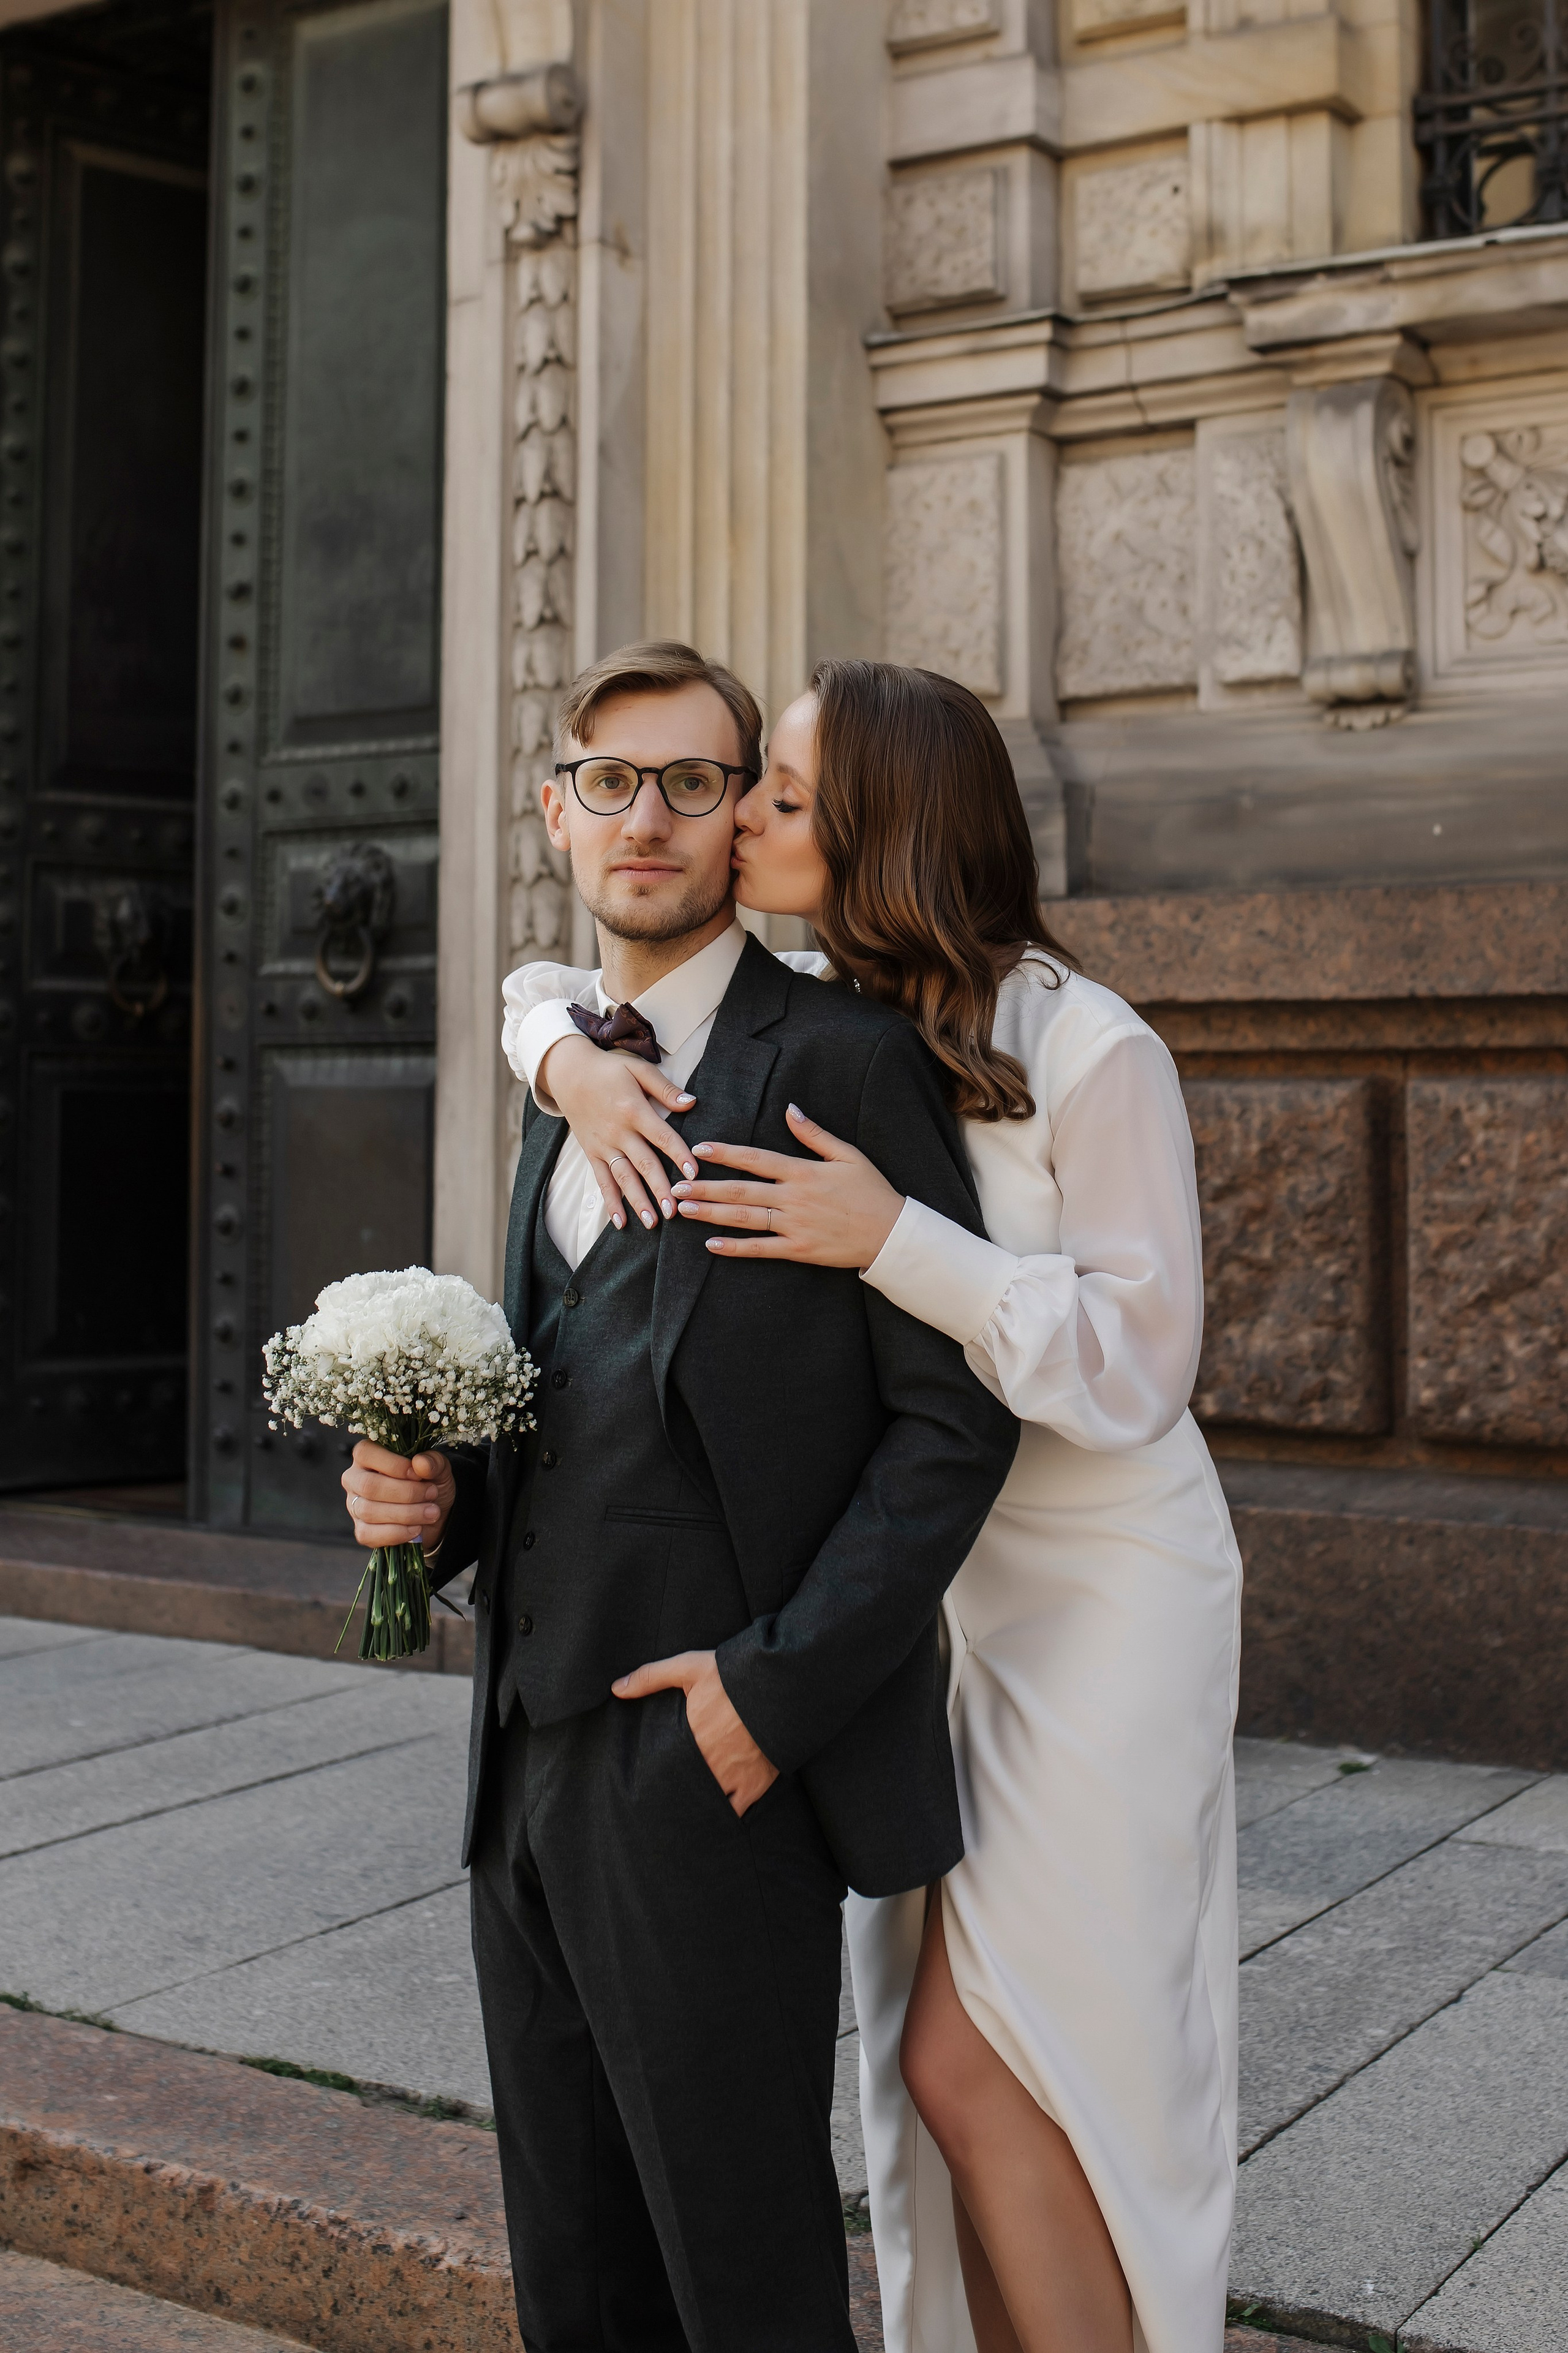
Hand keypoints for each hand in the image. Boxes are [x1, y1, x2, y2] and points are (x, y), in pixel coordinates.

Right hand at [341, 1440, 454, 1551]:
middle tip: (432, 1494)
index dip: (394, 1465)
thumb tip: (421, 1463)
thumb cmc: (430, 1483)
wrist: (434, 1513)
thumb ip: (433, 1461)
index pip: (366, 1453)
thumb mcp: (438, 1468)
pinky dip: (397, 1533)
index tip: (419, 1475)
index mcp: (367, 1456)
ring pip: (369, 1511)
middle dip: (405, 1492)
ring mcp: (354, 1506)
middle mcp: (355, 1479)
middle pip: (368, 1485)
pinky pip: (369, 1534)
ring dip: (406, 1514)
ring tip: (431, 1512)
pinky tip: (416, 1529)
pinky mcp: (361, 1530)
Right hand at [537, 1034, 698, 1233]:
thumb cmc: (608, 1070)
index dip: (679, 1155)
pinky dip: (610, 1202)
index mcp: (633, 1110)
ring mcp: (603, 1145)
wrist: (569, 1073)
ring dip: (638, 1202)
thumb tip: (692, 1103)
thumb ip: (665, 1088)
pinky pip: (601, 1181)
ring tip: (653, 1223)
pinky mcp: (592, 1153)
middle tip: (675, 1211)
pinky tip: (620, 1222)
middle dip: (660, 1190)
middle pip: (644, 1164)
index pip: (662, 1136)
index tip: (694, 1174)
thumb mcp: (638, 1069)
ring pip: (623, 1178)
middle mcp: (618, 1132)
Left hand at [612, 1649, 778, 1815]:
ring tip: (682, 1818)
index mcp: (690, 1739)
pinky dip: (724, 1816)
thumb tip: (616, 1688)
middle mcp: (709, 1764)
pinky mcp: (755, 1785)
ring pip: (705, 1805)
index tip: (644, 1786)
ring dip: (695, 1809)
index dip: (653, 1780)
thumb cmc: (732, 1676)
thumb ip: (651, 1677)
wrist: (780, 1685)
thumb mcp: (690, 1668)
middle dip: (672, 1797)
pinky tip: (713, 1820)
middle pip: (683, 1790)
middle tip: (659, 1808)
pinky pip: (735, 1812)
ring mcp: (732, 1778)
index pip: (663, 1769)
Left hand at [671, 1103, 904, 1269]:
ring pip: (745, 1218)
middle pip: (741, 1190)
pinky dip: (735, 1247)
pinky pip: (761, 1249)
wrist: (891, 1234)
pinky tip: (711, 1244)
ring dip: (711, 1213)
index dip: (725, 1153)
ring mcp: (795, 1225)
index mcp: (803, 1172)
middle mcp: (794, 1198)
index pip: (756, 1159)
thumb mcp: (848, 1155)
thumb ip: (815, 1134)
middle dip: (705, 1186)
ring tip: (684, 1208)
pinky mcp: (799, 1249)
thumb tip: (790, 1109)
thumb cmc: (872, 1192)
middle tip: (675, 1184)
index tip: (699, 1148)